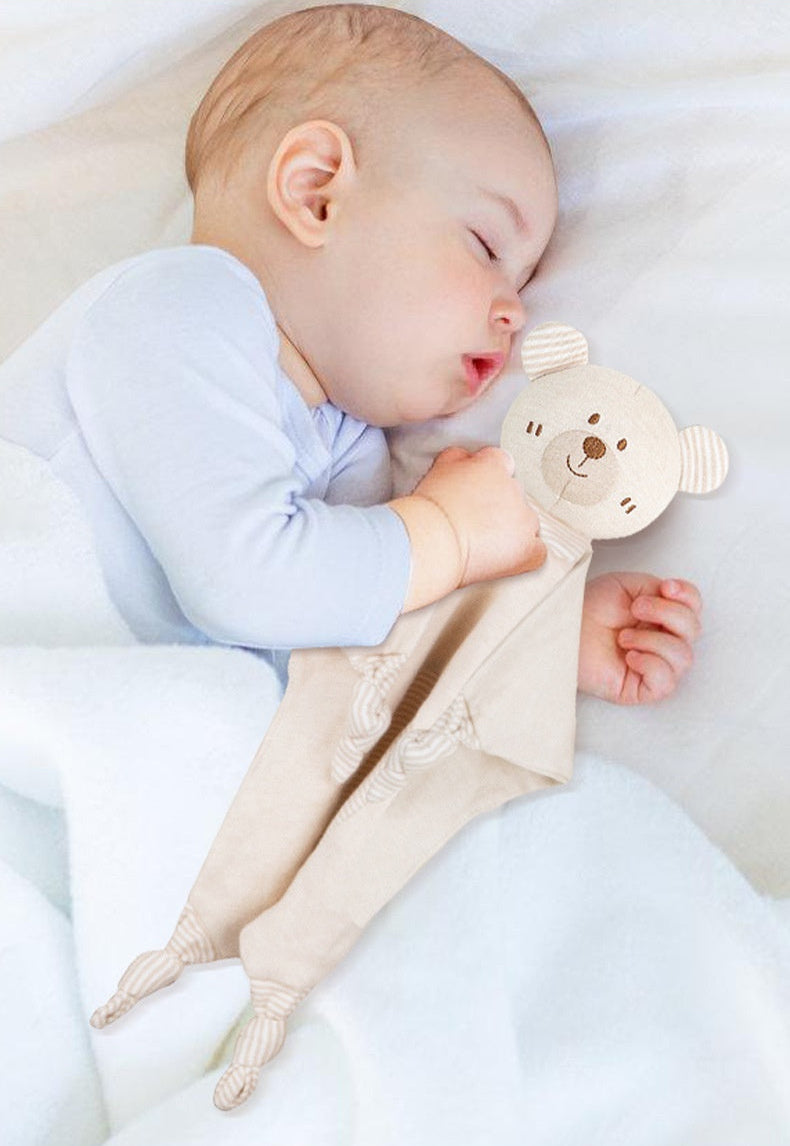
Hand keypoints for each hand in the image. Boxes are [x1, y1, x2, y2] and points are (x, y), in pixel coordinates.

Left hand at [577, 573, 701, 704]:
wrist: (563, 626)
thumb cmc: (588, 607)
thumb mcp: (627, 586)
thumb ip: (658, 589)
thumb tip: (677, 600)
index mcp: (661, 617)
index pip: (694, 609)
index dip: (688, 596)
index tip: (665, 587)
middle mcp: (662, 641)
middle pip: (693, 631)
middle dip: (667, 613)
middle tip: (635, 608)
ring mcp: (654, 666)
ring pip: (684, 657)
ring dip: (654, 640)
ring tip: (623, 637)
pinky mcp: (641, 689)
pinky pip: (666, 682)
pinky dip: (651, 664)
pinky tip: (629, 656)